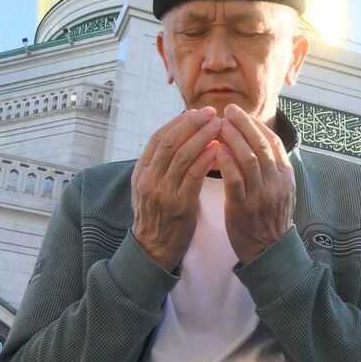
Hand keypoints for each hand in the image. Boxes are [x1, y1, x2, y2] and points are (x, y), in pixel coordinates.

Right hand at [130, 108, 221, 271]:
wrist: (153, 250)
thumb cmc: (157, 217)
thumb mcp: (150, 188)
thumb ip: (160, 167)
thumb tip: (179, 140)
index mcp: (141, 172)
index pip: (158, 138)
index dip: (177, 123)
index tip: (194, 111)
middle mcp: (149, 179)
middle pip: (169, 141)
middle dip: (191, 123)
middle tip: (210, 111)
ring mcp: (163, 192)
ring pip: (181, 155)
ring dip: (202, 137)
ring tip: (219, 125)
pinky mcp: (179, 205)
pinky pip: (193, 176)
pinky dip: (205, 159)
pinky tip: (218, 149)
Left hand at [217, 104, 295, 264]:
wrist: (268, 251)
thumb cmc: (269, 218)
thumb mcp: (280, 190)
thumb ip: (273, 167)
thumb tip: (260, 141)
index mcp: (286, 176)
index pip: (274, 142)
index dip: (256, 125)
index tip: (240, 113)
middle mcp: (276, 182)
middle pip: (262, 145)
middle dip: (244, 124)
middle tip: (227, 110)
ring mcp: (262, 195)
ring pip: (250, 158)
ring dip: (233, 138)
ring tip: (218, 125)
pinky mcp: (244, 208)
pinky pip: (235, 179)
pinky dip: (225, 161)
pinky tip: (215, 150)